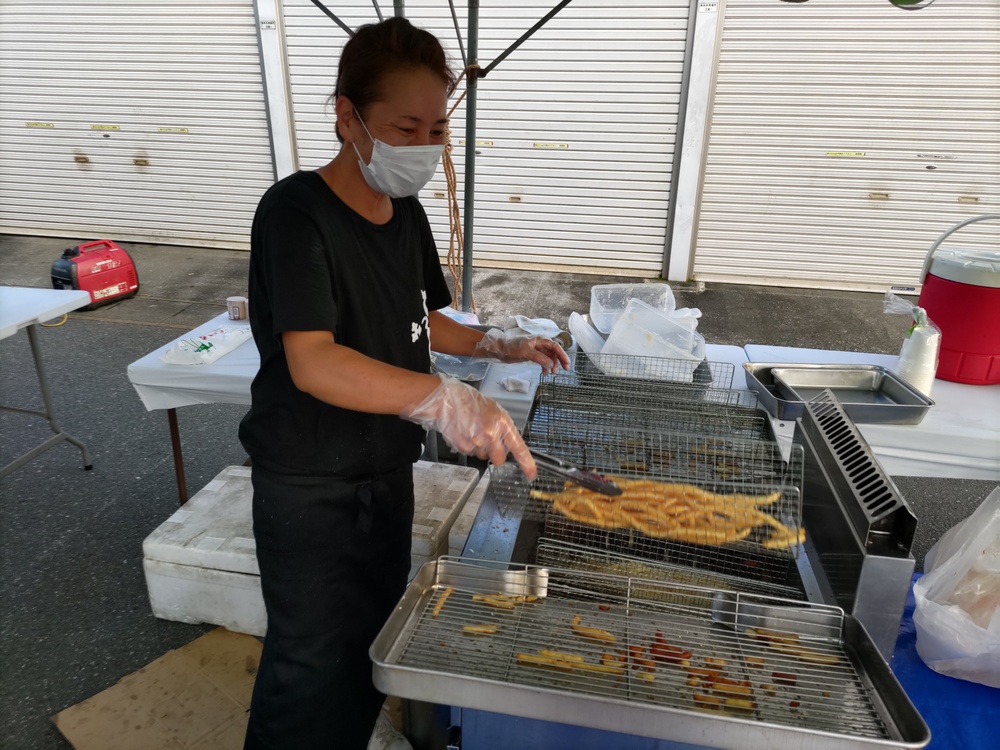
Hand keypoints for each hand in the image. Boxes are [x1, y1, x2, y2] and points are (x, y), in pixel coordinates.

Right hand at [400, 375, 536, 479]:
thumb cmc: (470, 402)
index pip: (519, 448)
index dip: (527, 464)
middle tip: (487, 441)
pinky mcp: (463, 446)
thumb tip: (507, 443)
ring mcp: (477, 442)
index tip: (531, 474)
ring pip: (483, 456)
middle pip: (499, 460)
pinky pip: (470, 453)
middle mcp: (491, 435)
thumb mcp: (494, 411)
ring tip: (472, 430)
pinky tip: (464, 432)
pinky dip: (467, 446)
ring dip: (479, 448)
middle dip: (495, 455)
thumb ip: (503, 428)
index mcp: (503, 424)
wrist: (447, 399)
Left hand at [472, 328, 569, 373]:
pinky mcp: (532, 354)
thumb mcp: (526, 353)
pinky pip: (542, 360)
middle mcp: (539, 343)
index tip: (566, 365)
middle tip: (564, 370)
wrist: (500, 349)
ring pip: (549, 356)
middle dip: (559, 360)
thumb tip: (551, 364)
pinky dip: (545, 366)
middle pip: (554, 351)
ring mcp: (536, 349)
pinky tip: (544, 372)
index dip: (562, 355)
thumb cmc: (511, 348)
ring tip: (551, 373)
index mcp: (539, 340)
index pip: (555, 347)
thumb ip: (539, 358)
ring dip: (552, 364)